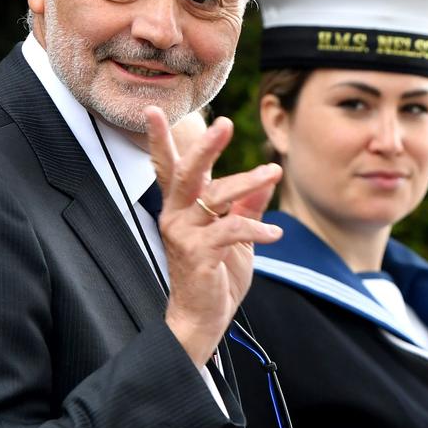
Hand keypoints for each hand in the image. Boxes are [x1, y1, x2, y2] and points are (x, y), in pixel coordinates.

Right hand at [145, 106, 283, 366]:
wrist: (203, 318)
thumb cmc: (217, 276)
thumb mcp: (237, 237)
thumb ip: (247, 206)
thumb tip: (265, 178)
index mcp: (181, 208)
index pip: (168, 167)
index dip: (160, 139)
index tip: (152, 109)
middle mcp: (175, 216)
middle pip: (187, 172)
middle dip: (205, 146)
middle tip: (225, 123)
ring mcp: (183, 234)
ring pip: (214, 196)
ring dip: (248, 181)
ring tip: (274, 172)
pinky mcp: (197, 253)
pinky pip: (230, 229)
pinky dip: (256, 227)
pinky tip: (275, 234)